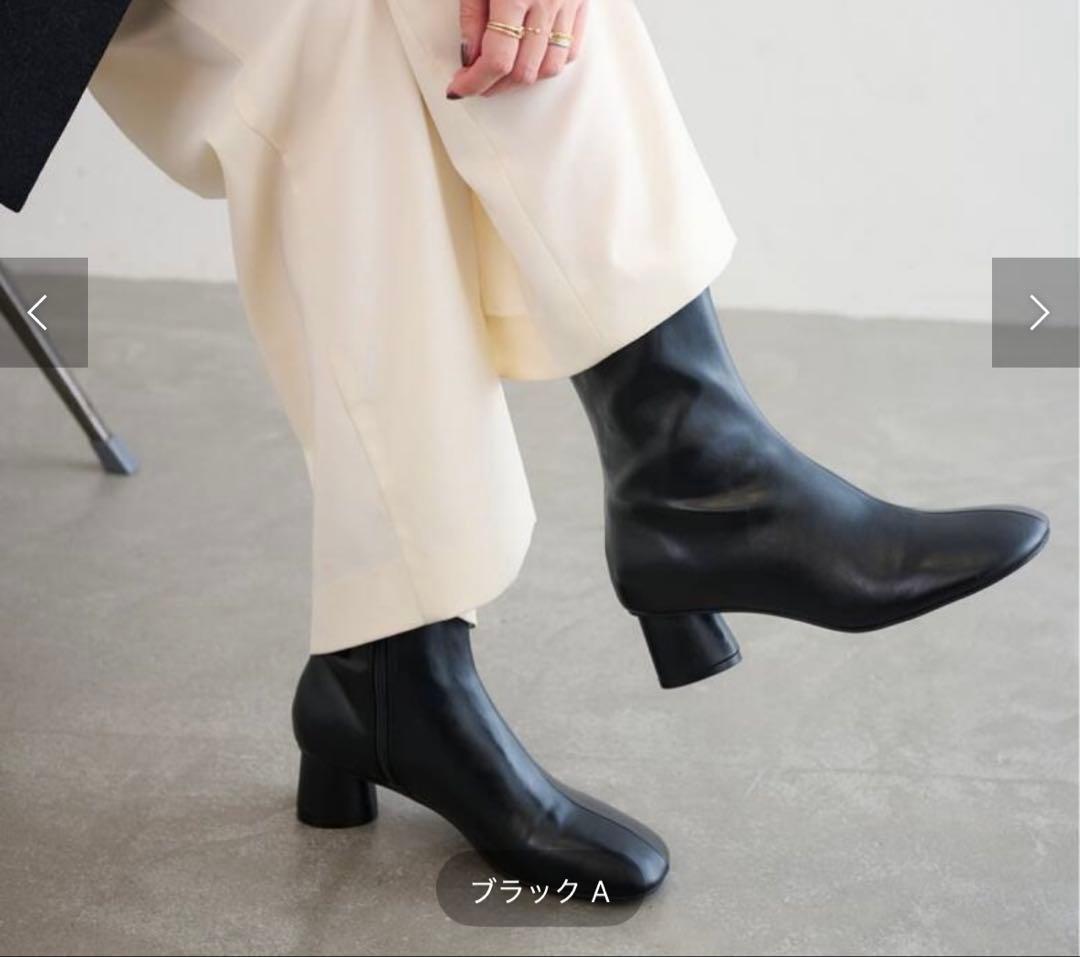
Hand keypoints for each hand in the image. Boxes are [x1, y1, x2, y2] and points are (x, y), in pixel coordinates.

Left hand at [447, 0, 587, 98]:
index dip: (474, 82)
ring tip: (500, 74)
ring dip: (520, 80)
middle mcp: (547, 2)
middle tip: (473, 81)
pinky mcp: (582, 4)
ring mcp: (569, 5)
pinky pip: (570, 51)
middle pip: (523, 71)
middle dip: (493, 85)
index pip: (497, 60)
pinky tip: (529, 60)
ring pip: (549, 68)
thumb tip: (470, 59)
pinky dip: (548, 65)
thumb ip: (472, 16)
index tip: (458, 88)